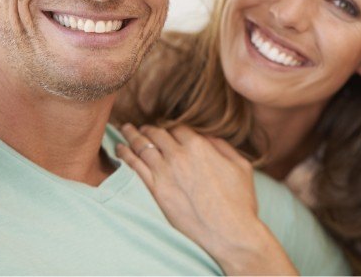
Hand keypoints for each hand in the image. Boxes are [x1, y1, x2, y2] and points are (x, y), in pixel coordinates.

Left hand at [117, 124, 297, 275]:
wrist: (229, 233)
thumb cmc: (239, 201)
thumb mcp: (240, 165)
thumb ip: (222, 146)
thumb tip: (208, 138)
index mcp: (199, 146)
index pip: (178, 129)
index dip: (172, 128)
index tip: (167, 130)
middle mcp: (179, 155)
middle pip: (157, 134)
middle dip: (148, 128)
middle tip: (140, 127)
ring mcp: (165, 173)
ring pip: (143, 147)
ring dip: (132, 136)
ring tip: (125, 130)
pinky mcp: (156, 191)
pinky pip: (135, 167)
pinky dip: (125, 155)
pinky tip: (119, 149)